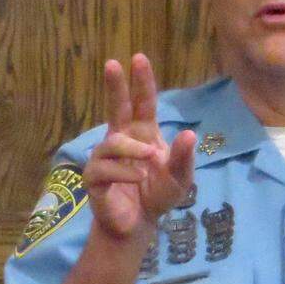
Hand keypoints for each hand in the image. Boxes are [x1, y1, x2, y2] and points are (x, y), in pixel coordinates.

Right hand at [84, 54, 195, 244]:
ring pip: (112, 143)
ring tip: (149, 159)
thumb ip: (184, 158)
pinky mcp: (94, 179)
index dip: (140, 82)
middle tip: (112, 63)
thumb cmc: (157, 196)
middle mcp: (121, 140)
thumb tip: (189, 133)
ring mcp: (105, 158)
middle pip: (115, 108)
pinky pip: (103, 169)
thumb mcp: (180, 179)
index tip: (138, 58)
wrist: (138, 225)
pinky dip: (123, 172)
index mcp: (142, 134)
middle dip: (114, 86)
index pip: (141, 103)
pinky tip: (137, 178)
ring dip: (131, 149)